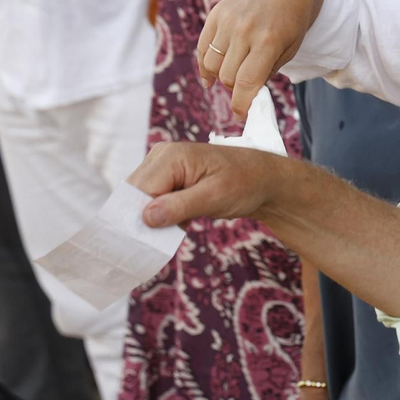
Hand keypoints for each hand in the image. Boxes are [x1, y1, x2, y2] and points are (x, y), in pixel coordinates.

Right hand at [130, 141, 292, 229]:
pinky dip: (162, 216)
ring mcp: (163, 166)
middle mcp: (161, 156)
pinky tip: (179, 224)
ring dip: (154, 219)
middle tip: (163, 237)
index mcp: (170, 156)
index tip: (145, 242)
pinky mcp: (168, 177)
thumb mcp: (215, 197)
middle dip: (145, 219)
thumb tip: (146, 217)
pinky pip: (153, 200)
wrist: (265, 179)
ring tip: (177, 228)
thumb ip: (180, 206)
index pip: (138, 191)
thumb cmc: (246, 183)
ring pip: (141, 200)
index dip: (138, 218)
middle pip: (134, 195)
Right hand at [196, 0, 321, 118]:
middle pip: (227, 77)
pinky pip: (203, 47)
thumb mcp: (290, 48)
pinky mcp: (216, 14)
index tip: (241, 115)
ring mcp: (228, 21)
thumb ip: (268, 71)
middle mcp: (244, 31)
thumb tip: (245, 95)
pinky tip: (210, 75)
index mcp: (268, 42)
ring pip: (212, 65)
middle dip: (235, 88)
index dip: (241, 104)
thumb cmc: (293, 19)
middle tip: (243, 88)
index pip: (246, 83)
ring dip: (220, 77)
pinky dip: (205, 65)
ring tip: (233, 75)